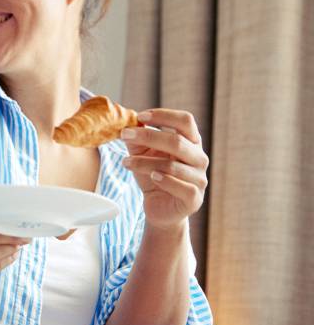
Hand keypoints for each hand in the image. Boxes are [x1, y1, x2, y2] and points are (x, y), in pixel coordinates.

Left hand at [120, 109, 208, 229]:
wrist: (159, 208)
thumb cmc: (153, 176)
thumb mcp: (142, 154)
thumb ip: (136, 138)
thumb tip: (126, 121)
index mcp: (190, 142)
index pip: (185, 121)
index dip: (163, 116)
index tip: (139, 116)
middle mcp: (199, 158)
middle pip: (177, 141)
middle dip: (148, 136)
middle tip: (124, 135)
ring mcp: (199, 178)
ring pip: (172, 166)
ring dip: (144, 162)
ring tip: (126, 162)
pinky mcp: (194, 198)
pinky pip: (181, 186)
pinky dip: (164, 180)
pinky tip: (151, 177)